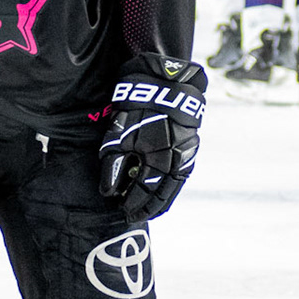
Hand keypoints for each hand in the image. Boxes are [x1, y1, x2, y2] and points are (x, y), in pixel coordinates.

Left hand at [98, 54, 207, 221]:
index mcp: (158, 157)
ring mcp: (186, 154)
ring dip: (161, 201)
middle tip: (133, 216)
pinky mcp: (189, 148)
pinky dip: (171, 187)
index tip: (123, 211)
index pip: (145, 190)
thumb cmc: (136, 107)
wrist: (163, 83)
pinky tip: (162, 194)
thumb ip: (113, 164)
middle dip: (147, 206)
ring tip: (149, 212)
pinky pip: (181, 176)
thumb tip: (108, 192)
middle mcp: (176, 159)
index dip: (133, 203)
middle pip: (162, 193)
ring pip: (174, 187)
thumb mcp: (118, 134)